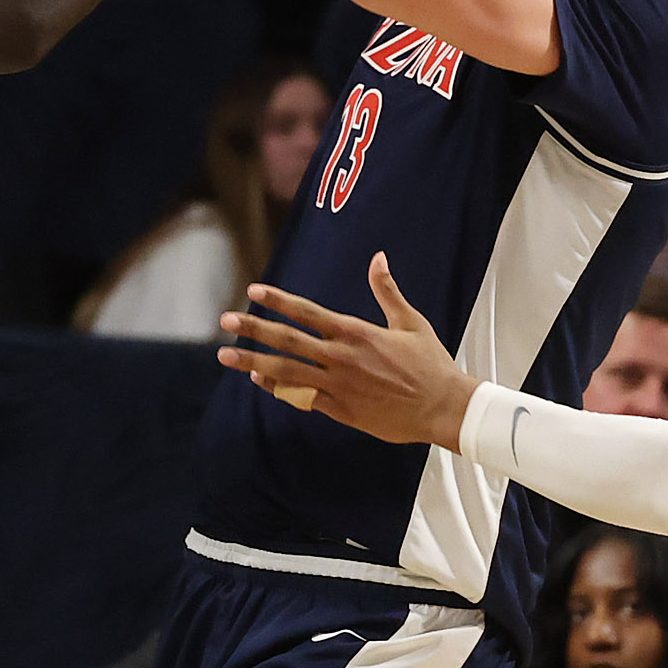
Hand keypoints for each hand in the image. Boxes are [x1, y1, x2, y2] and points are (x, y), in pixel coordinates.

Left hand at [217, 252, 479, 449]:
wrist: (443, 408)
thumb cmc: (430, 363)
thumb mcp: (410, 322)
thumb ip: (387, 291)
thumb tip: (378, 257)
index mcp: (356, 333)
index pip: (308, 312)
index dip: (278, 301)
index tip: (253, 291)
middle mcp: (342, 358)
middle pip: (288, 341)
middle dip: (254, 329)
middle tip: (225, 322)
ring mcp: (338, 386)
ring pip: (287, 373)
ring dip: (253, 363)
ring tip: (227, 357)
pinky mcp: (341, 410)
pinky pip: (302, 398)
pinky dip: (278, 389)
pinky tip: (259, 381)